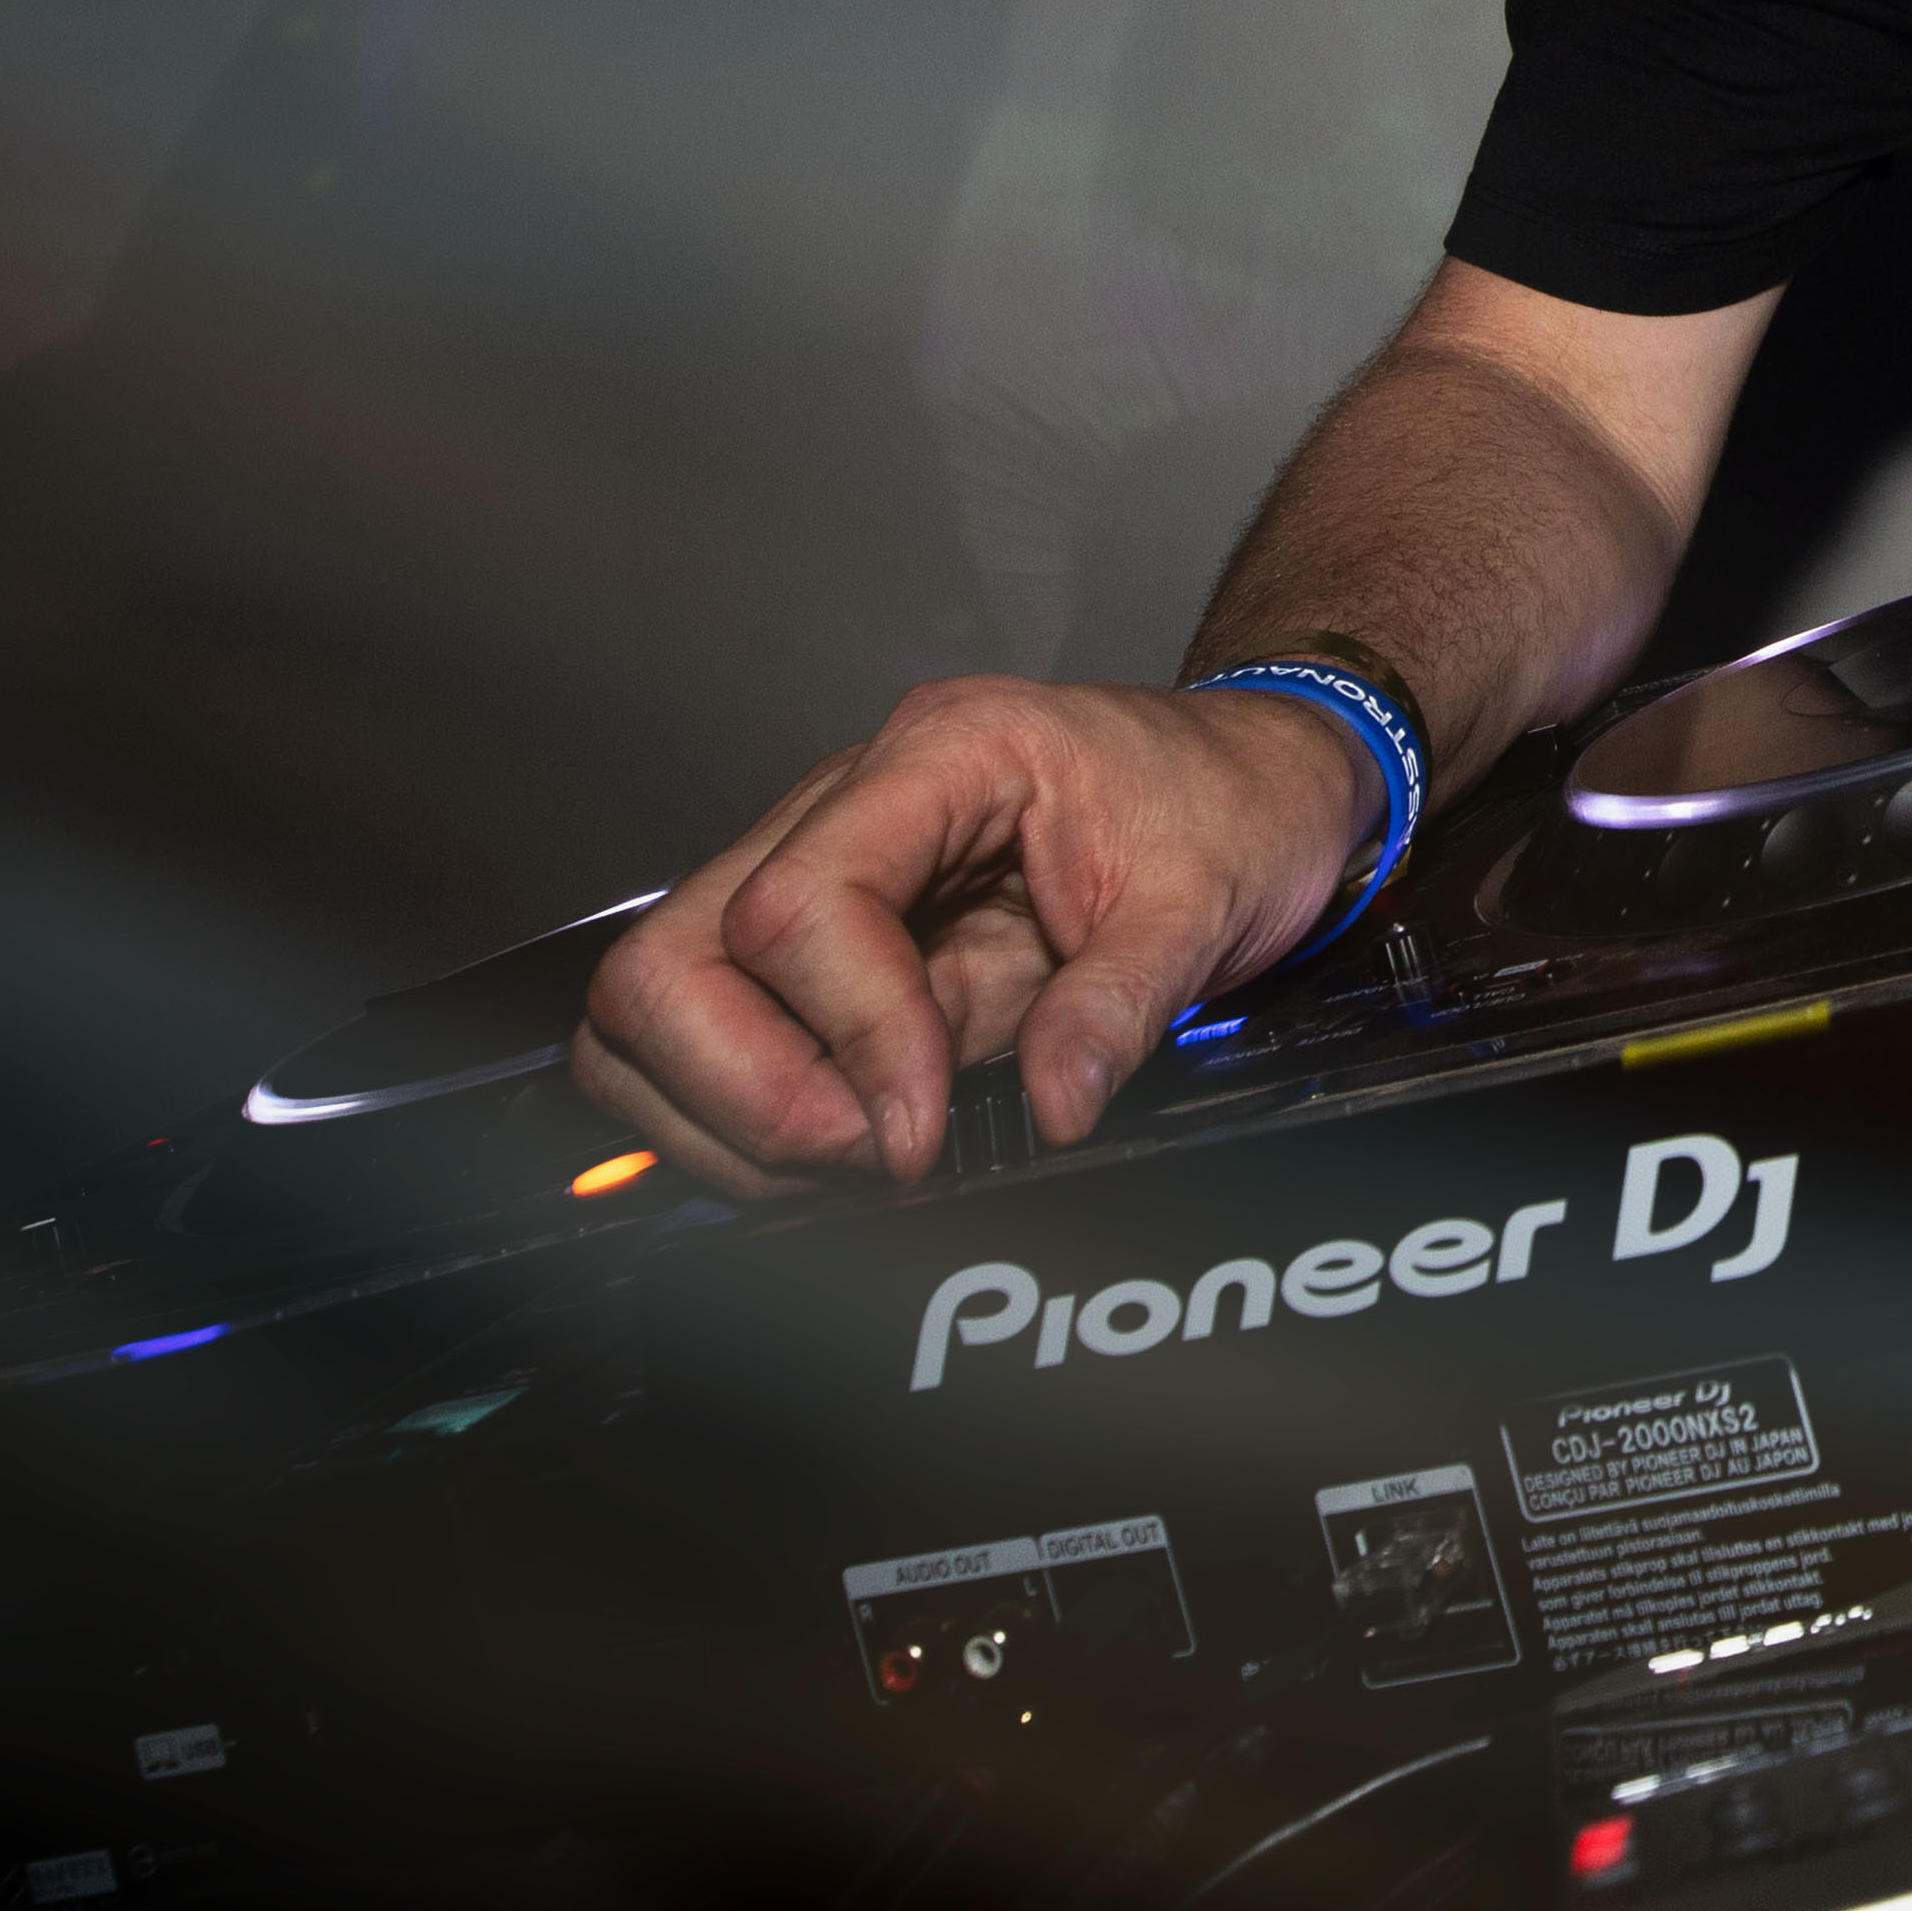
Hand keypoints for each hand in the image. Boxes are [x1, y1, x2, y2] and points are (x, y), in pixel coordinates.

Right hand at [569, 674, 1374, 1195]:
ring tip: (862, 1157)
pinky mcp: (818, 942)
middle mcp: (847, 800)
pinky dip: (742, 1113)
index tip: (923, 1130)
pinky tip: (845, 1142)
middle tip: (874, 1155)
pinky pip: (708, 1031)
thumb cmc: (1227, 804)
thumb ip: (1120, 1010)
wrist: (1252, 774)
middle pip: (673, 958)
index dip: (851, 1038)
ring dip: (731, 1113)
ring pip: (658, 1002)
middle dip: (752, 1091)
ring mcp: (815, 868)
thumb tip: (1047, 1115)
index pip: (803, 902)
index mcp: (943, 753)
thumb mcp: (1205, 905)